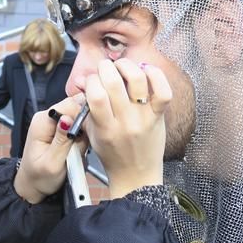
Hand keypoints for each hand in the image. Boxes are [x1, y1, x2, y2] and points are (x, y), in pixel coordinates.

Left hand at [14, 94, 86, 203]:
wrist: (33, 184)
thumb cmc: (40, 176)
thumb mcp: (52, 163)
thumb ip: (62, 141)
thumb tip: (68, 119)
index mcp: (42, 121)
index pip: (69, 105)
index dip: (82, 117)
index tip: (86, 135)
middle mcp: (48, 117)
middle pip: (76, 108)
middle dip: (84, 127)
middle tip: (80, 147)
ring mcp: (55, 121)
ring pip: (80, 118)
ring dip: (84, 135)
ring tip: (76, 152)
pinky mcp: (61, 128)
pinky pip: (79, 126)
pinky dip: (82, 138)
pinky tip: (77, 150)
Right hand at [80, 59, 170, 197]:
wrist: (137, 177)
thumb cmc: (112, 154)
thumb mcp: (92, 133)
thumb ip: (85, 107)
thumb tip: (80, 80)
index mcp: (105, 127)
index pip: (95, 93)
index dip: (91, 79)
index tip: (91, 80)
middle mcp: (125, 122)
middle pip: (113, 82)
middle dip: (106, 67)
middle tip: (105, 69)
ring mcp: (144, 118)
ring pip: (137, 80)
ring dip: (127, 66)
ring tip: (122, 67)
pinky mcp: (159, 117)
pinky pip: (163, 92)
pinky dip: (156, 75)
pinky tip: (146, 71)